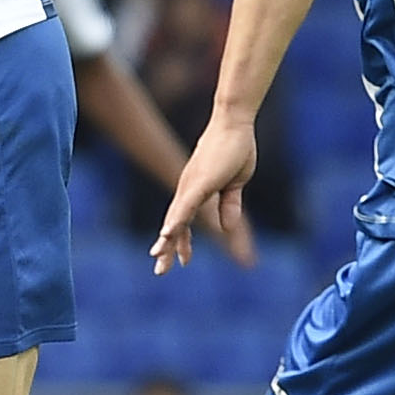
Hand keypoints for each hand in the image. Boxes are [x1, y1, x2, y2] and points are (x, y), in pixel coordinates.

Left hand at [152, 118, 255, 274]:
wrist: (236, 125)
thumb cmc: (236, 149)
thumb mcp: (235, 183)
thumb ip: (230, 205)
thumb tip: (226, 227)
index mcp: (197, 191)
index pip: (184, 221)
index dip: (181, 241)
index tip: (181, 261)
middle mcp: (188, 189)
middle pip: (174, 224)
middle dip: (167, 248)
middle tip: (160, 269)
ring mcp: (192, 186)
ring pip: (176, 218)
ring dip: (167, 240)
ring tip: (158, 258)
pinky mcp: (200, 182)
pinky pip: (186, 206)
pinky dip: (176, 221)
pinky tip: (168, 234)